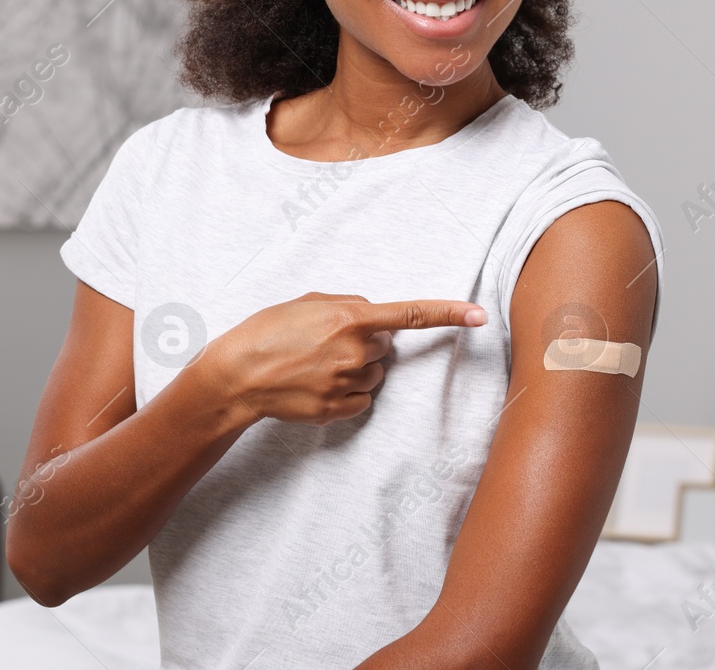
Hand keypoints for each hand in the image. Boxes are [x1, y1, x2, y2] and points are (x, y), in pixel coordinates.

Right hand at [201, 292, 486, 425]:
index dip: (448, 314)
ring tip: (316, 364)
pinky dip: (346, 392)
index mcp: (350, 320)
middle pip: (385, 347)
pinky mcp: (337, 410)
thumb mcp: (308, 302)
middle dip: (366, 342)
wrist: (236, 376)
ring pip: (374, 375)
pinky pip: (361, 399)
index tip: (478, 315)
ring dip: (355, 368)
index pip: (411, 315)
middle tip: (326, 342)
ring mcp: (347, 385)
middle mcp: (355, 353)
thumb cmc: (268, 331)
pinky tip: (316, 385)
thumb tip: (373, 317)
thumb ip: (349, 304)